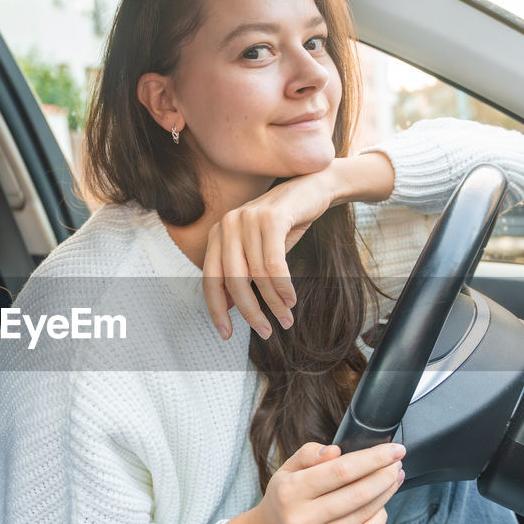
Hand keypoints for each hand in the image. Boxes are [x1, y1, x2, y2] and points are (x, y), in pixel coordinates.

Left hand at [202, 173, 334, 340]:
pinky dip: (283, 286)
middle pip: (233, 280)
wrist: (312, 189)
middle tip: (265, 332)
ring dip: (273, 302)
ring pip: (257, 275)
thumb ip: (242, 274)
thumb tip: (229, 307)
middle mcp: (227, 225)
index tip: (226, 335)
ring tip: (286, 318)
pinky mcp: (271, 217)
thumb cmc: (284, 226)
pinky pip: (274, 263)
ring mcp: (248, 219)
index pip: (210, 279)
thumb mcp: (258, 252)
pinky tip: (291, 299)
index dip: (216, 310)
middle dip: (250, 312)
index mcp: (217, 235)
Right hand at [221, 441, 405, 523]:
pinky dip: (379, 517)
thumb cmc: (283, 499)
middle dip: (384, 476)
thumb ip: (309, 454)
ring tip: (393, 478)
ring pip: (365, 514)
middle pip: (358, 494)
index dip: (372, 459)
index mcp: (290, 492)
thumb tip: (336, 451)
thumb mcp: (287, 470)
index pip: (340, 471)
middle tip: (397, 463)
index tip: (394, 450)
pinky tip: (381, 504)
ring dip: (386, 493)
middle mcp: (302, 520)